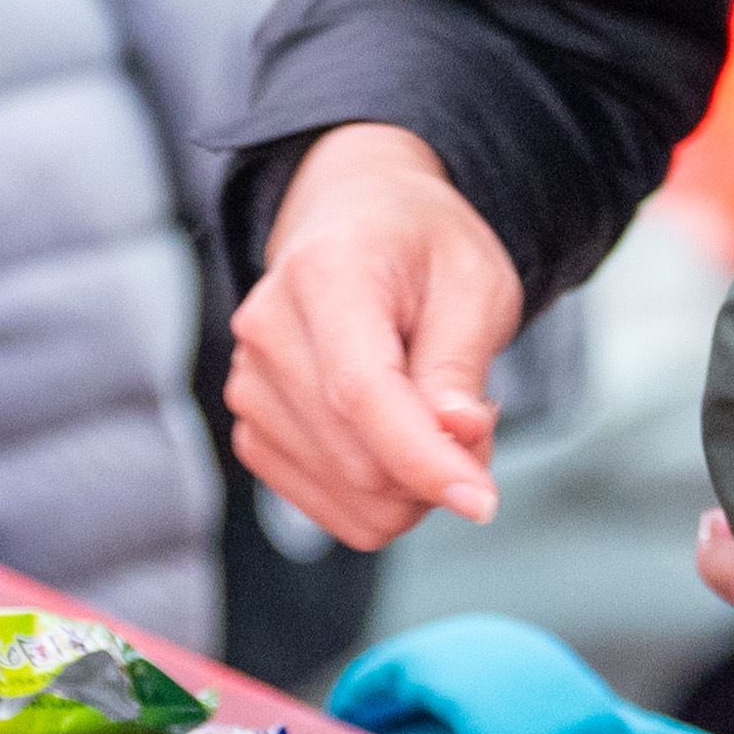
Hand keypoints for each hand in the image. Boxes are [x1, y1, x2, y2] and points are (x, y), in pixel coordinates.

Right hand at [227, 125, 517, 546]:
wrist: (358, 224)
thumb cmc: (423, 249)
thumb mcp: (474, 282)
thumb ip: (459, 362)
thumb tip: (457, 434)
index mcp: (325, 273)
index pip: (362, 392)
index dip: (424, 457)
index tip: (483, 501)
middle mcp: (267, 330)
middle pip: (358, 459)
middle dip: (440, 467)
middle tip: (476, 418)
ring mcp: (249, 387)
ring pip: (350, 497)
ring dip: (415, 485)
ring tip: (434, 413)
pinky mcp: (253, 432)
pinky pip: (332, 509)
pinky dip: (383, 496)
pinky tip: (397, 437)